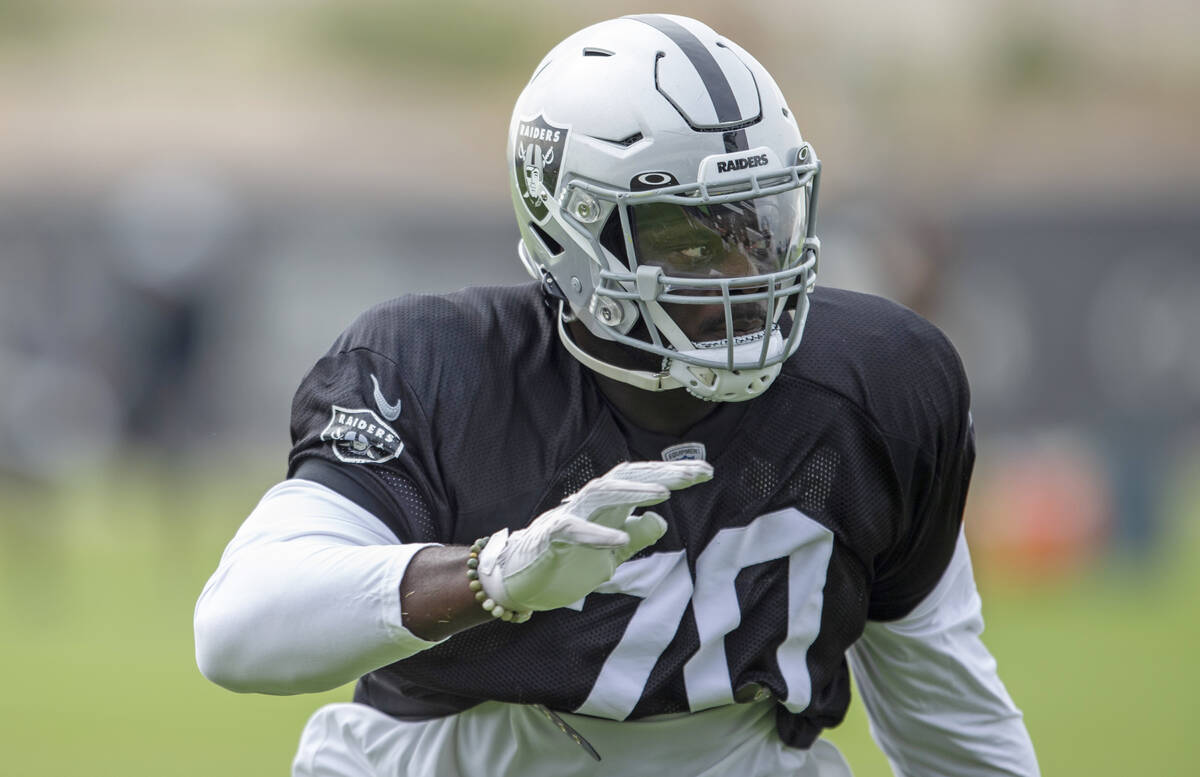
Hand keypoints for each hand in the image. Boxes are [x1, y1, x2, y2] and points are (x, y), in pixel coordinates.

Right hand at [477, 460, 712, 611]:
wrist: (519, 582)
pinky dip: (595, 534)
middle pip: (627, 478)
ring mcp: (568, 517)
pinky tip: (618, 539)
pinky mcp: (549, 538)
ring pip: (601, 494)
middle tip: (697, 473)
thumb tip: (660, 521)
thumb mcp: (610, 554)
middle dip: (662, 474)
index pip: (641, 481)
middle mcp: (588, 504)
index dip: (672, 474)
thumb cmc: (564, 563)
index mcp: (606, 507)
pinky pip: (572, 531)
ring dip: (632, 493)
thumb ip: (634, 537)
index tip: (705, 472)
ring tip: (664, 494)